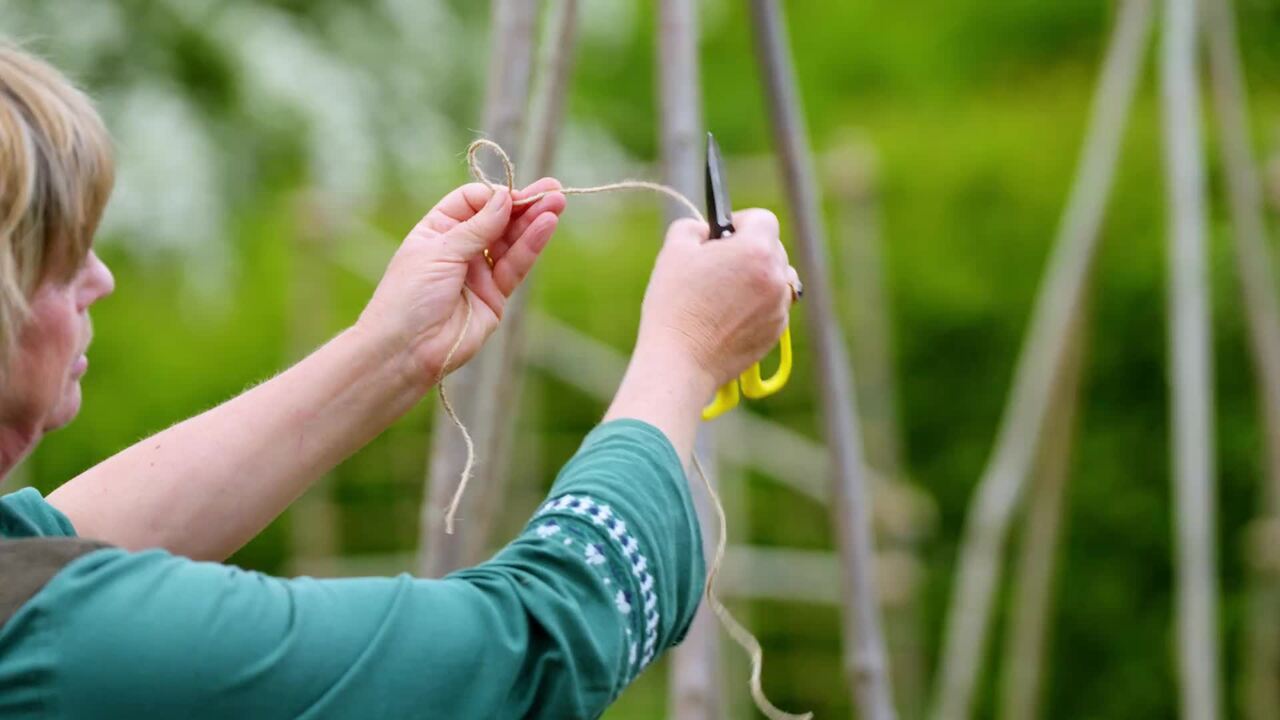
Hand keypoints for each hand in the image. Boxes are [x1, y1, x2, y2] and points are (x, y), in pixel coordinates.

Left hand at [358, 178, 565, 388]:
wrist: (405, 350)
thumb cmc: (409, 296)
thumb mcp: (440, 252)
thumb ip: (477, 227)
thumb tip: (505, 197)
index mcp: (436, 232)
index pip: (472, 203)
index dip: (494, 196)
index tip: (513, 193)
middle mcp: (459, 250)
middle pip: (497, 220)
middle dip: (524, 205)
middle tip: (554, 189)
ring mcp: (478, 274)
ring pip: (511, 242)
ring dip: (534, 222)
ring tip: (558, 202)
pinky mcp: (495, 297)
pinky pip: (516, 267)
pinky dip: (532, 246)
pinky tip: (546, 226)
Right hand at [636, 209, 796, 388]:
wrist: (681, 361)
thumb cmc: (675, 305)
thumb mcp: (674, 251)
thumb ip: (693, 227)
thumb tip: (705, 230)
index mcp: (756, 251)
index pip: (763, 219)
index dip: (742, 222)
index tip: (723, 235)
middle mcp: (776, 278)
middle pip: (773, 249)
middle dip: (749, 251)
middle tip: (718, 265)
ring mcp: (779, 307)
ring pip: (776, 279)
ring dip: (757, 278)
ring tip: (726, 291)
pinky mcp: (775, 332)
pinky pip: (773, 307)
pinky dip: (757, 305)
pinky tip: (728, 315)